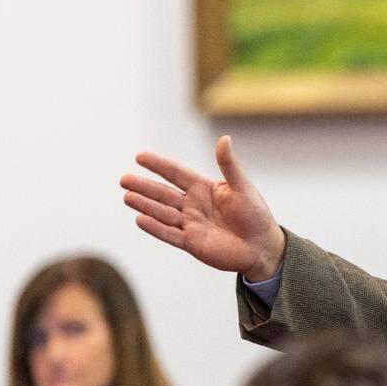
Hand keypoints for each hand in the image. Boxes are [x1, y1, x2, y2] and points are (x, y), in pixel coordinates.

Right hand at [119, 135, 285, 281]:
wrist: (262, 246)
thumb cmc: (256, 214)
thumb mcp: (242, 187)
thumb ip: (229, 165)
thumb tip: (224, 138)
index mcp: (205, 189)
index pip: (177, 174)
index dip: (159, 165)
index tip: (140, 156)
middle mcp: (194, 205)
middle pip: (164, 193)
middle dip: (144, 186)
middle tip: (124, 179)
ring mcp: (191, 224)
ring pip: (162, 213)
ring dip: (145, 205)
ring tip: (126, 196)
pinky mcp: (192, 243)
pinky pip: (169, 234)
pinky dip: (155, 227)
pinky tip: (139, 219)